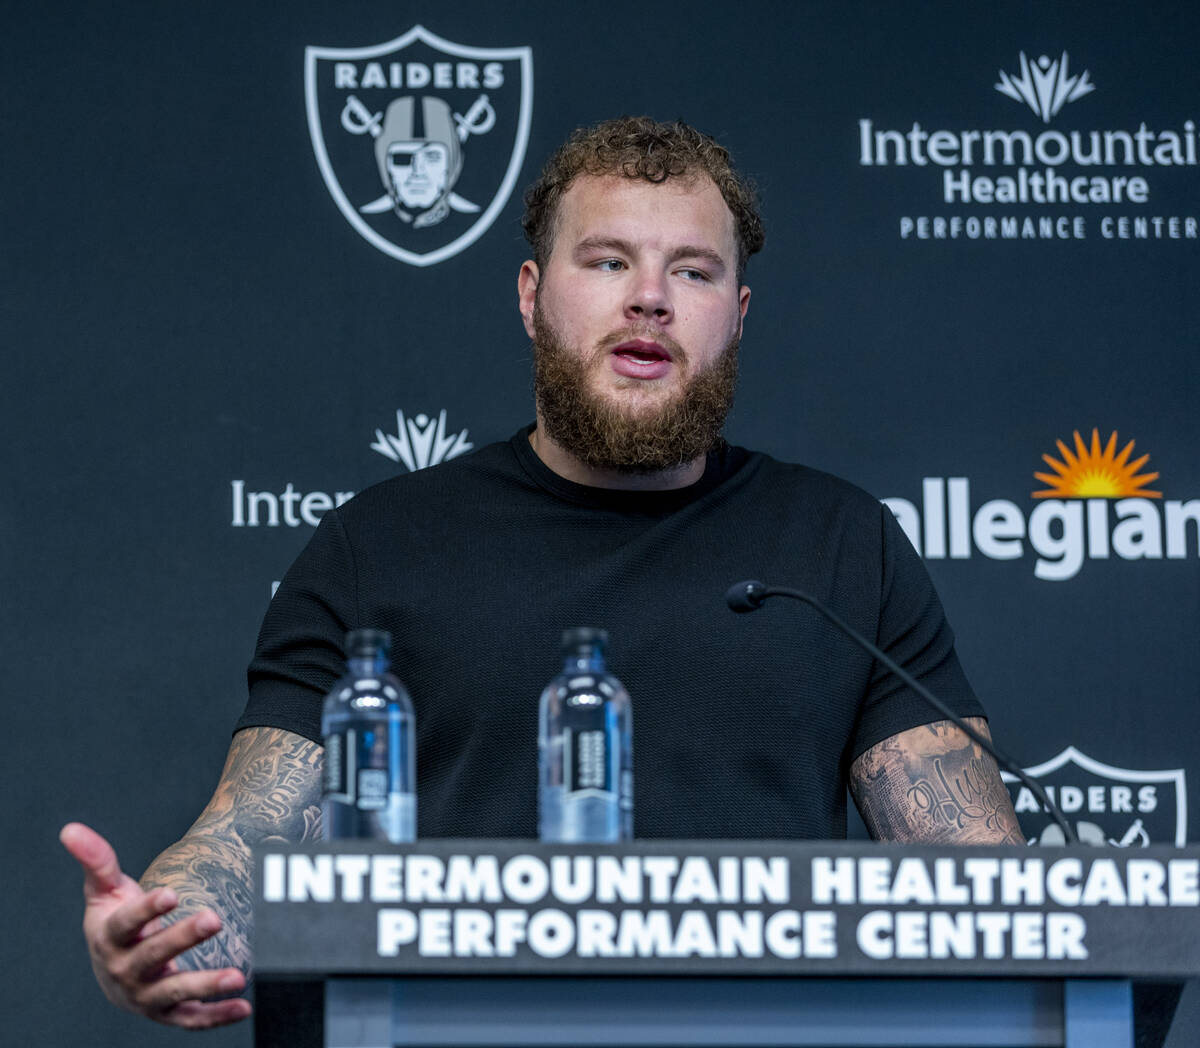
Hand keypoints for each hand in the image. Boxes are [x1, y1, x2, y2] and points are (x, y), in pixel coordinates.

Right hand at [60, 822, 251, 1028]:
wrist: (112, 970)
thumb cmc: (114, 922)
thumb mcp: (104, 890)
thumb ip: (96, 860)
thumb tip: (71, 829)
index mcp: (109, 938)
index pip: (126, 924)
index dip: (146, 909)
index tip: (171, 893)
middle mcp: (125, 970)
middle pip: (153, 955)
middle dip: (183, 938)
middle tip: (214, 919)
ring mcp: (145, 995)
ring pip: (174, 992)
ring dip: (205, 986)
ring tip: (238, 976)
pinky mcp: (166, 1013)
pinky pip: (190, 1019)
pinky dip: (216, 1016)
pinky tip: (243, 1007)